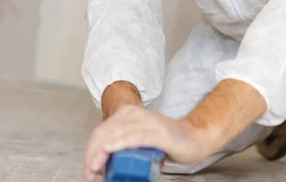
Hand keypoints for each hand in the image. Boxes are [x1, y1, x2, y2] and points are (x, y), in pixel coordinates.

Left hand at [83, 105, 211, 180]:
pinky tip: (110, 149)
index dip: (91, 148)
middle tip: (91, 172)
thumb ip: (126, 143)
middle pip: (106, 131)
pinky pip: (136, 136)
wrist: (196, 139)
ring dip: (102, 152)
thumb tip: (107, 164)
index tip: (89, 167)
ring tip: (96, 168)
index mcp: (130, 114)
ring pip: (117, 133)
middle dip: (93, 153)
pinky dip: (120, 143)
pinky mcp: (159, 133)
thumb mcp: (141, 139)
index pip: (103, 129)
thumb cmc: (169, 142)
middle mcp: (137, 115)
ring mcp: (149, 123)